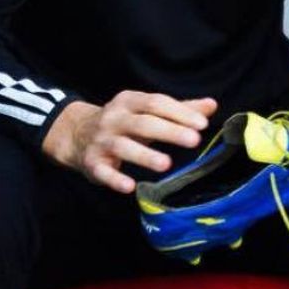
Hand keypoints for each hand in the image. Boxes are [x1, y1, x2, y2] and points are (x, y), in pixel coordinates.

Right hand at [42, 92, 216, 193]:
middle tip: (194, 140)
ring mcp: (101, 140)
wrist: (76, 133)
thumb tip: (211, 106)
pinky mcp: (92, 162)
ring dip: (144, 155)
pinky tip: (130, 186)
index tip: (202, 123)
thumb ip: (179, 109)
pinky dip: (115, 179)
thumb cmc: (123, 122)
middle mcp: (114, 118)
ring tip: (167, 164)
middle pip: (143, 123)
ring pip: (123, 146)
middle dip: (169, 131)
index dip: (179, 112)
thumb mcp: (146, 111)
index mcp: (130, 101)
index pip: (156, 103)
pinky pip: (103, 171)